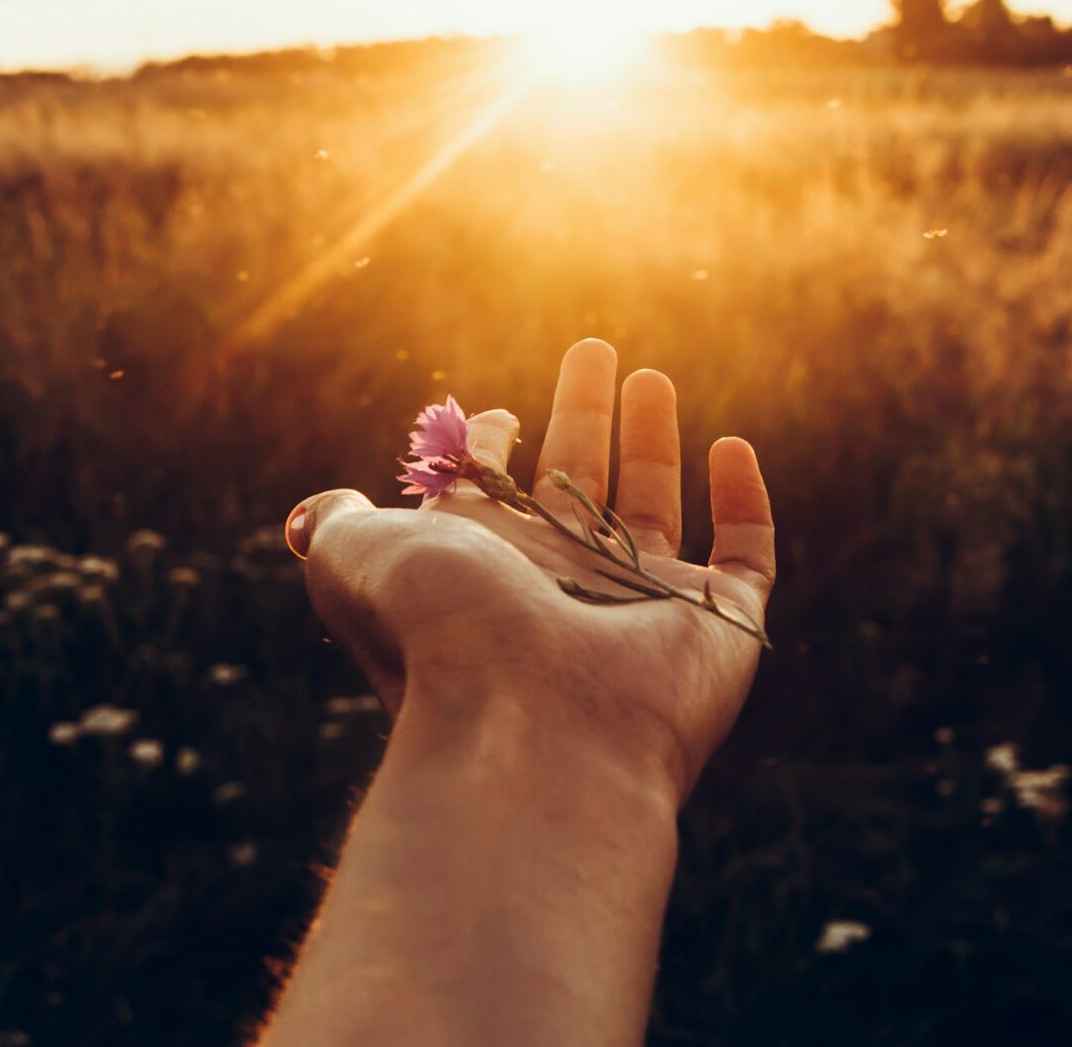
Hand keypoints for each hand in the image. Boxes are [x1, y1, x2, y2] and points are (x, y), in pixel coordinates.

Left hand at [285, 338, 775, 804]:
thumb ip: (342, 520)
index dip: (492, 452)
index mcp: (485, 569)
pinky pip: (747, 556)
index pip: (493, 501)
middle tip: (592, 349)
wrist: (535, 722)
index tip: (496, 416)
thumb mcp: (361, 556)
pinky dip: (747, 501)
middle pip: (575, 484)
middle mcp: (562, 586)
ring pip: (653, 506)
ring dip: (652, 440)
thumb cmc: (443, 631)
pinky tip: (733, 448)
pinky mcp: (720, 624)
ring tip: (648, 376)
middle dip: (581, 415)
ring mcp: (643, 607)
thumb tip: (324, 506)